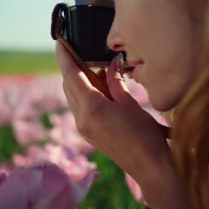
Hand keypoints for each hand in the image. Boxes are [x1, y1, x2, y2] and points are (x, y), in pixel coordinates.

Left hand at [55, 41, 170, 180]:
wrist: (148, 166)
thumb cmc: (144, 135)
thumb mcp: (130, 103)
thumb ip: (115, 81)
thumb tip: (111, 63)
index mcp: (92, 108)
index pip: (72, 76)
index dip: (64, 57)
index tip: (59, 42)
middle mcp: (81, 118)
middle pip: (68, 85)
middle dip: (72, 66)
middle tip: (80, 50)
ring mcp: (82, 127)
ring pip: (72, 96)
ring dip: (78, 80)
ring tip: (95, 68)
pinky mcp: (87, 133)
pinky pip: (79, 106)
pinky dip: (84, 93)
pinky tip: (99, 87)